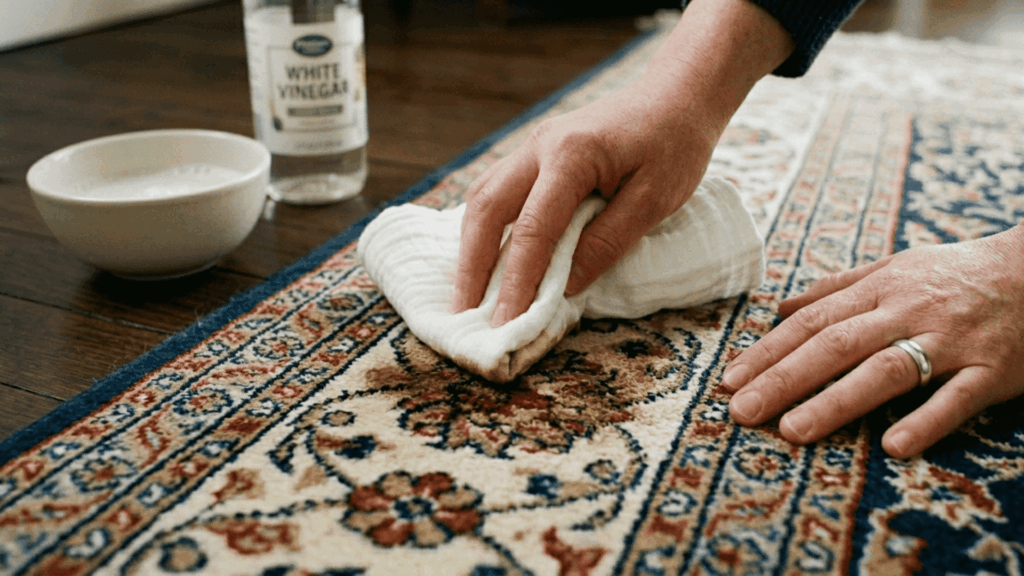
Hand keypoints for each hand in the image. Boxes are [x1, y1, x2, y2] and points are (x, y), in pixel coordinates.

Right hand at [451, 0, 795, 325]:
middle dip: (471, 266)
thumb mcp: (655, 199)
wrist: (674, 97)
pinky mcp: (534, 154)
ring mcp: (531, 146)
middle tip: (463, 315)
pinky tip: (484, 258)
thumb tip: (565, 286)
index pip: (534, 229)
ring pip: (483, 198)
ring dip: (470, 248)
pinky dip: (483, 229)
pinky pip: (495, 192)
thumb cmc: (674, 146)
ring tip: (466, 294)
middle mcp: (539, 146)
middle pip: (487, 210)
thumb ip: (608, 241)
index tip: (506, 323)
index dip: (516, 281)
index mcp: (572, 155)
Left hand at [723, 223, 1023, 457]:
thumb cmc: (953, 272)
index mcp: (880, 288)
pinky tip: (892, 445)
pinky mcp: (992, 371)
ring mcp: (950, 342)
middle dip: (783, 379)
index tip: (729, 379)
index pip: (813, 322)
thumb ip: (837, 287)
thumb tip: (780, 308)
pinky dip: (925, 420)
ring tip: (793, 431)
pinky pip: (956, 398)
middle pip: (836, 346)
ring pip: (886, 371)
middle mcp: (907, 312)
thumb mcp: (893, 267)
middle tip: (742, 411)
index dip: (769, 351)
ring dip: (836, 402)